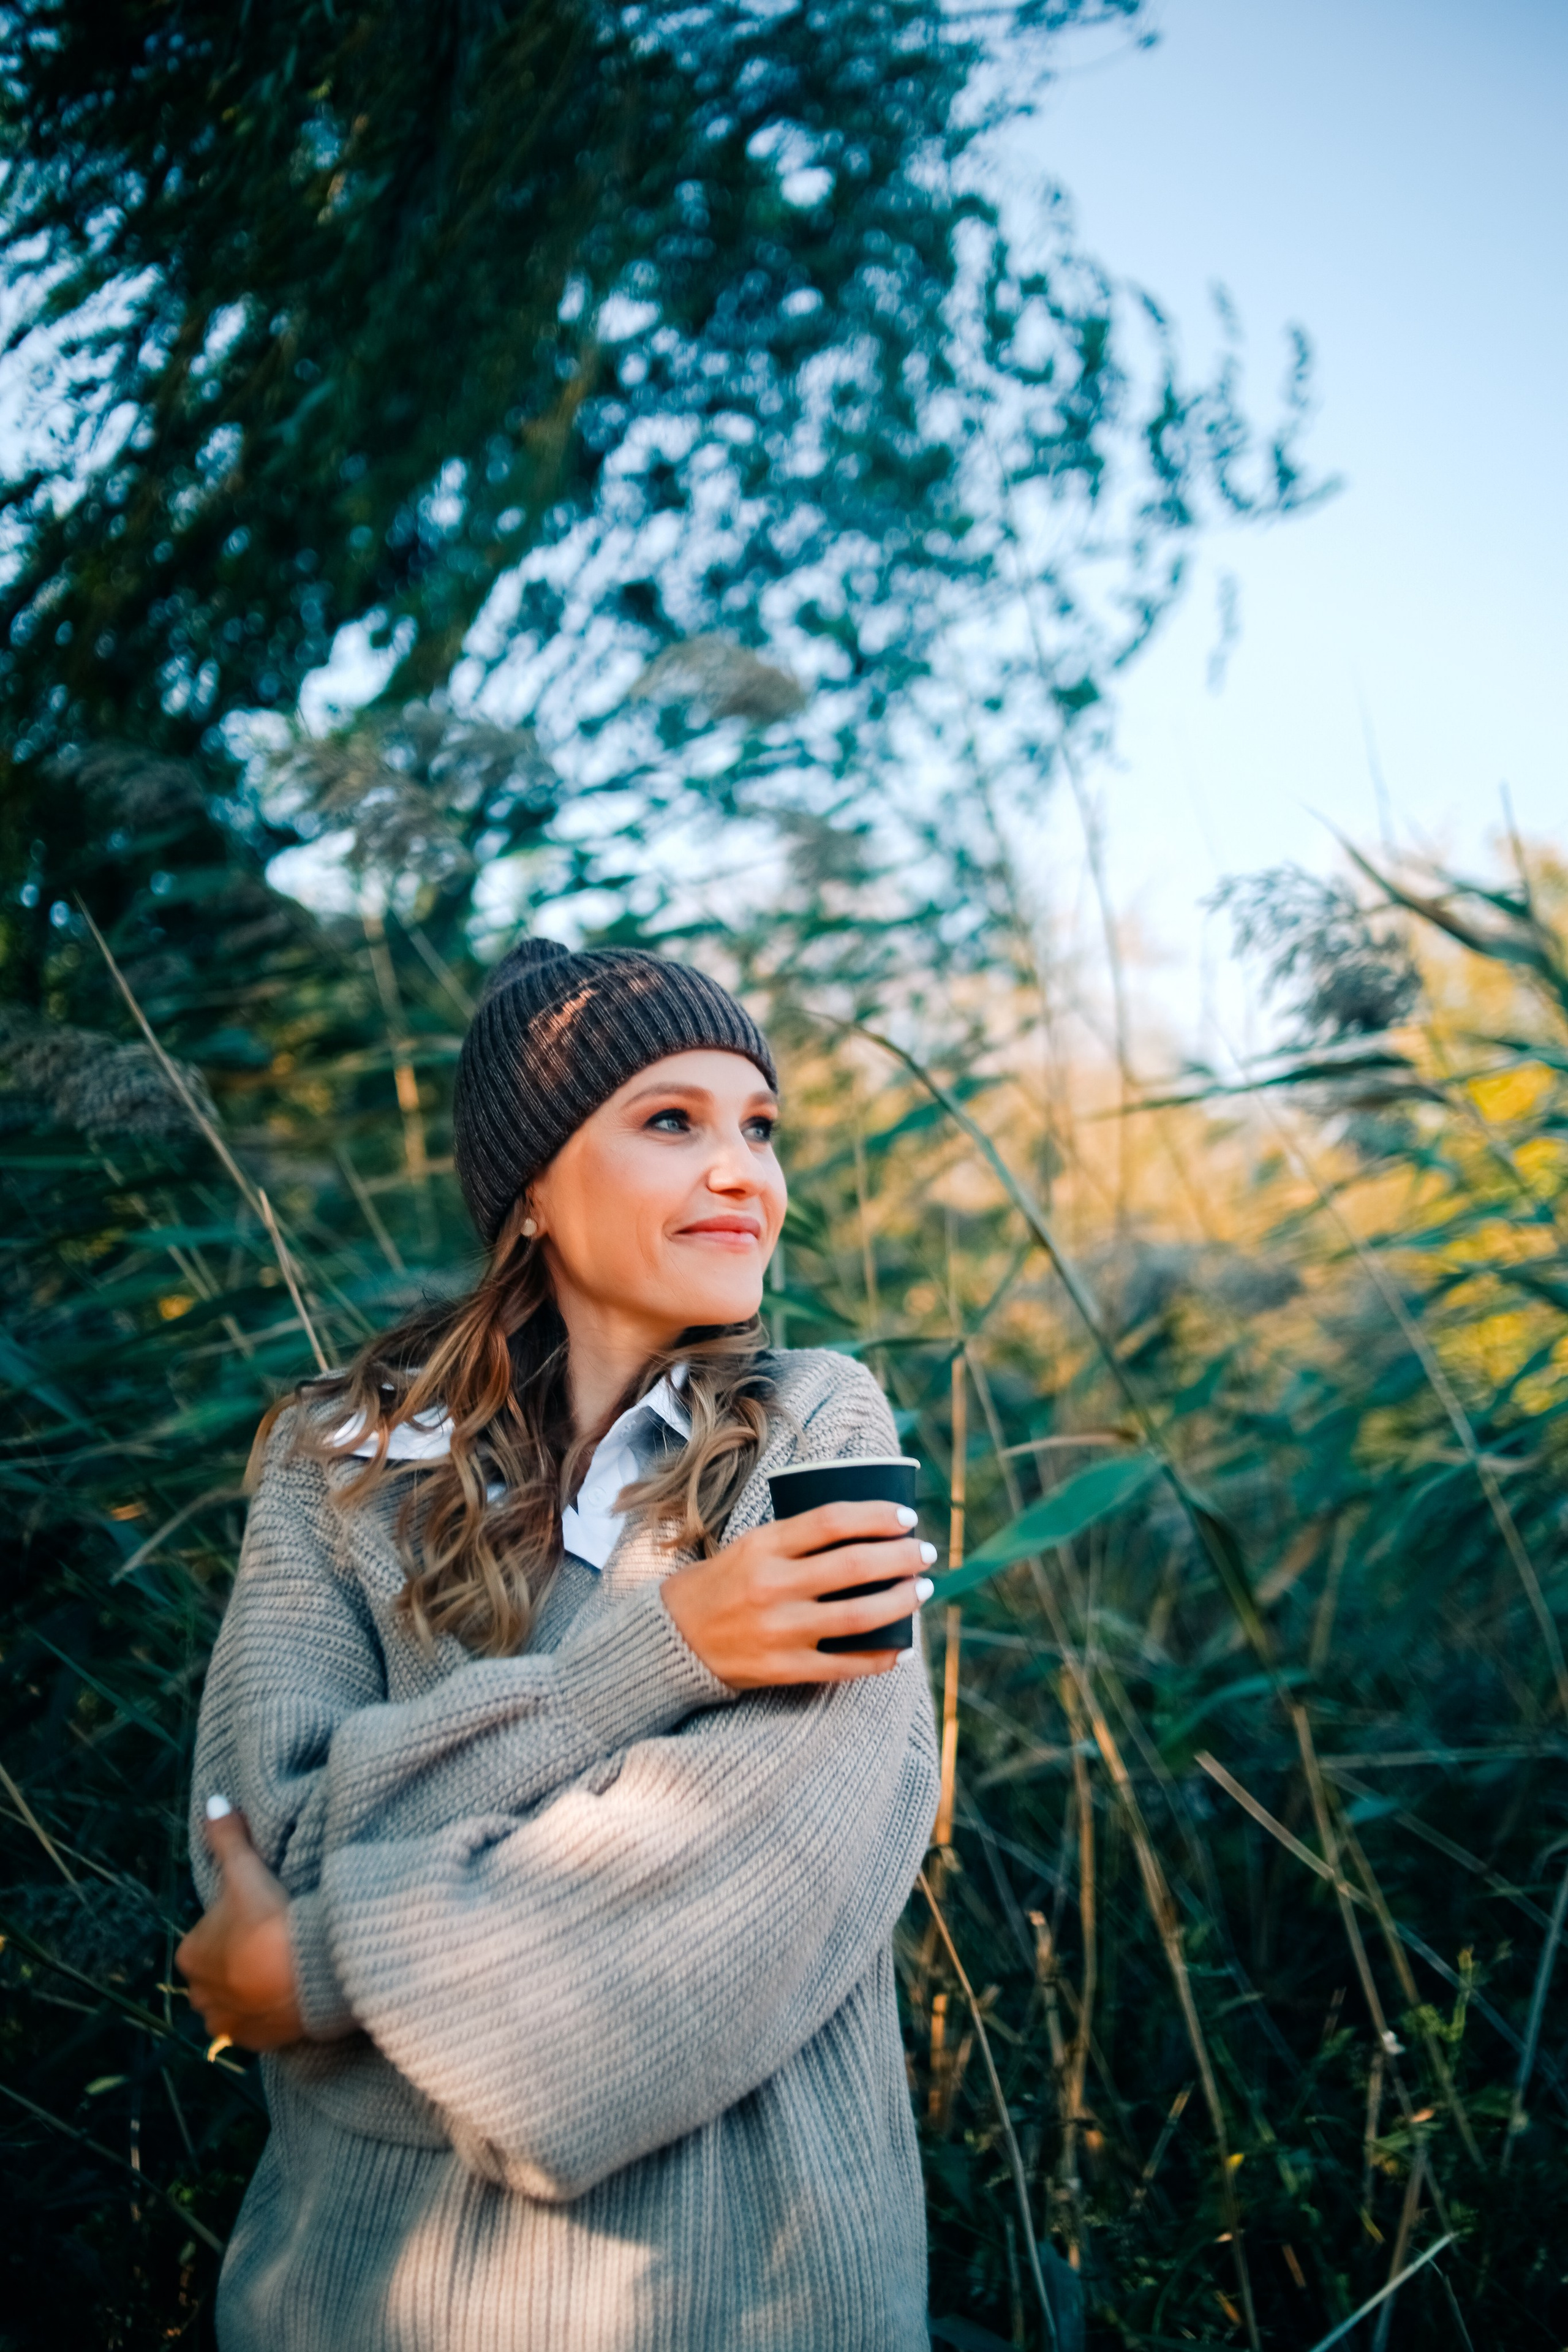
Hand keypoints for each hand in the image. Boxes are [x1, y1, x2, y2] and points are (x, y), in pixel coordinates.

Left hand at [176, 1800, 303, 2051]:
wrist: (309, 1971)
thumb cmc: (270, 1918)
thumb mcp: (246, 1871)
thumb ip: (227, 1837)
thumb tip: (213, 1800)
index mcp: (190, 1956)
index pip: (207, 1937)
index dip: (236, 1924)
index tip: (263, 1915)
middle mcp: (199, 1996)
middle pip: (220, 1971)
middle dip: (241, 1960)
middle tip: (277, 1939)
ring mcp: (227, 2025)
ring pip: (236, 2000)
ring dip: (253, 1989)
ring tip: (286, 1967)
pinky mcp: (255, 2045)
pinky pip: (257, 2025)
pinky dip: (270, 2013)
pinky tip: (291, 1992)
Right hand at [661, 1499, 933, 1689]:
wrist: (672, 1639)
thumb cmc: (719, 1584)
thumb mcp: (748, 1546)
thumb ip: (796, 1539)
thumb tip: (864, 1530)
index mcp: (762, 1547)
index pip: (832, 1521)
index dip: (876, 1515)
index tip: (906, 1515)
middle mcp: (773, 1586)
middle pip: (854, 1564)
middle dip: (901, 1556)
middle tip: (925, 1552)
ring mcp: (780, 1631)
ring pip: (858, 1616)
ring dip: (901, 1601)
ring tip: (922, 1590)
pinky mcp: (784, 1669)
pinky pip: (845, 1665)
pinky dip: (879, 1657)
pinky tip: (901, 1647)